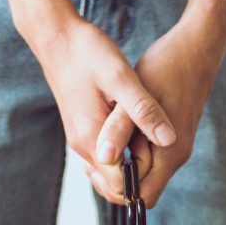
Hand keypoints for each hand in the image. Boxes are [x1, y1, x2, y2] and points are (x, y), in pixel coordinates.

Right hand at [26, 16, 176, 203]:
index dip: (142, 183)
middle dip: (137, 182)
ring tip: (152, 148)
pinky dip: (120, 158)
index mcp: (93, 139)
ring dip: (129, 170)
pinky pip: (102, 158)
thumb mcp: (122, 77)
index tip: (163, 164)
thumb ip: (143, 110)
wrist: (56, 37)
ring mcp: (80, 139)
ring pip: (106, 174)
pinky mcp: (82, 130)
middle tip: (161, 159)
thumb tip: (169, 140)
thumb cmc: (88, 53)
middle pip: (111, 187)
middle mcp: (83, 146)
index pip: (118, 187)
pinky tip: (136, 139)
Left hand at [91, 13, 225, 207]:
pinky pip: (145, 155)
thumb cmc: (167, 67)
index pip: (142, 197)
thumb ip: (120, 129)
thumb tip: (104, 158)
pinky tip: (116, 126)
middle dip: (116, 174)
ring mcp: (175, 148)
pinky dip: (129, 147)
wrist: (197, 46)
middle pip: (140, 187)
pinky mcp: (170, 137)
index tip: (98, 165)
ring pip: (141, 171)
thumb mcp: (136, 95)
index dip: (117, 188)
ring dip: (122, 159)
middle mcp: (175, 157)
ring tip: (105, 135)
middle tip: (98, 147)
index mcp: (169, 154)